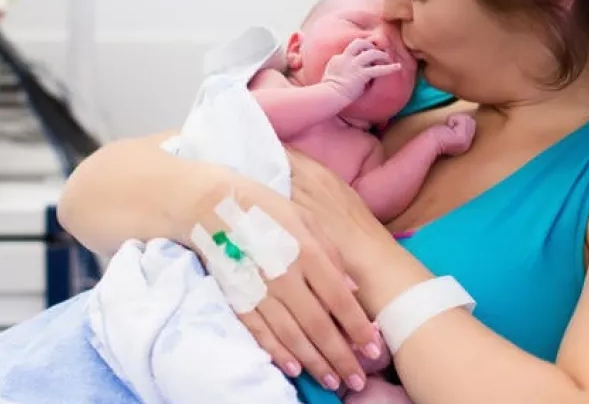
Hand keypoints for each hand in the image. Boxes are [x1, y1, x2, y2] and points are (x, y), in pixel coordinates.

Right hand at [189, 177, 381, 392]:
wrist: (213, 206)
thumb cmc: (267, 209)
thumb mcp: (306, 219)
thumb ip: (331, 254)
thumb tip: (352, 291)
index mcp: (307, 252)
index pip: (339, 299)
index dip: (358, 328)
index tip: (375, 350)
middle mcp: (284, 276)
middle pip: (318, 325)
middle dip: (340, 357)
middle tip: (357, 381)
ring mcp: (259, 290)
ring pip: (291, 335)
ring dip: (314, 362)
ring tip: (332, 382)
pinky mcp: (238, 299)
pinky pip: (261, 333)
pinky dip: (278, 353)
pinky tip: (295, 369)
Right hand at [322, 38, 402, 99]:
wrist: (328, 96)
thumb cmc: (327, 91)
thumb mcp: (330, 76)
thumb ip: (338, 71)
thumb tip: (345, 74)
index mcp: (337, 59)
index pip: (350, 50)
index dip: (359, 52)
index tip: (364, 56)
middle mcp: (346, 59)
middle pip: (359, 43)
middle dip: (369, 45)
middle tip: (376, 51)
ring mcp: (354, 66)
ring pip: (371, 53)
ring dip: (380, 55)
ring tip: (387, 59)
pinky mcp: (361, 74)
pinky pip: (378, 69)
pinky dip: (389, 68)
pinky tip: (398, 67)